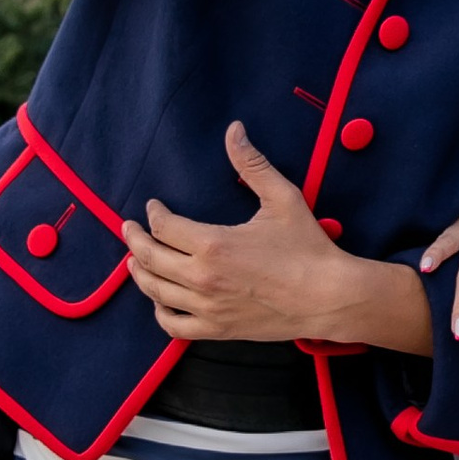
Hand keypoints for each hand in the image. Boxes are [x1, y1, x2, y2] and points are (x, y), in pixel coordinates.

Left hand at [123, 123, 374, 343]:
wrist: (329, 297)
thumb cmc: (308, 247)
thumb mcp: (282, 199)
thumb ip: (252, 164)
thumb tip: (233, 130)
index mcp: (213, 244)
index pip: (164, 226)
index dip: (154, 213)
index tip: (154, 206)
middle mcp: (202, 278)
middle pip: (149, 258)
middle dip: (134, 239)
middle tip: (129, 228)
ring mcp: (207, 307)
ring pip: (155, 291)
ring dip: (139, 273)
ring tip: (134, 261)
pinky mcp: (217, 329)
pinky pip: (173, 326)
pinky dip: (160, 312)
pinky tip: (160, 300)